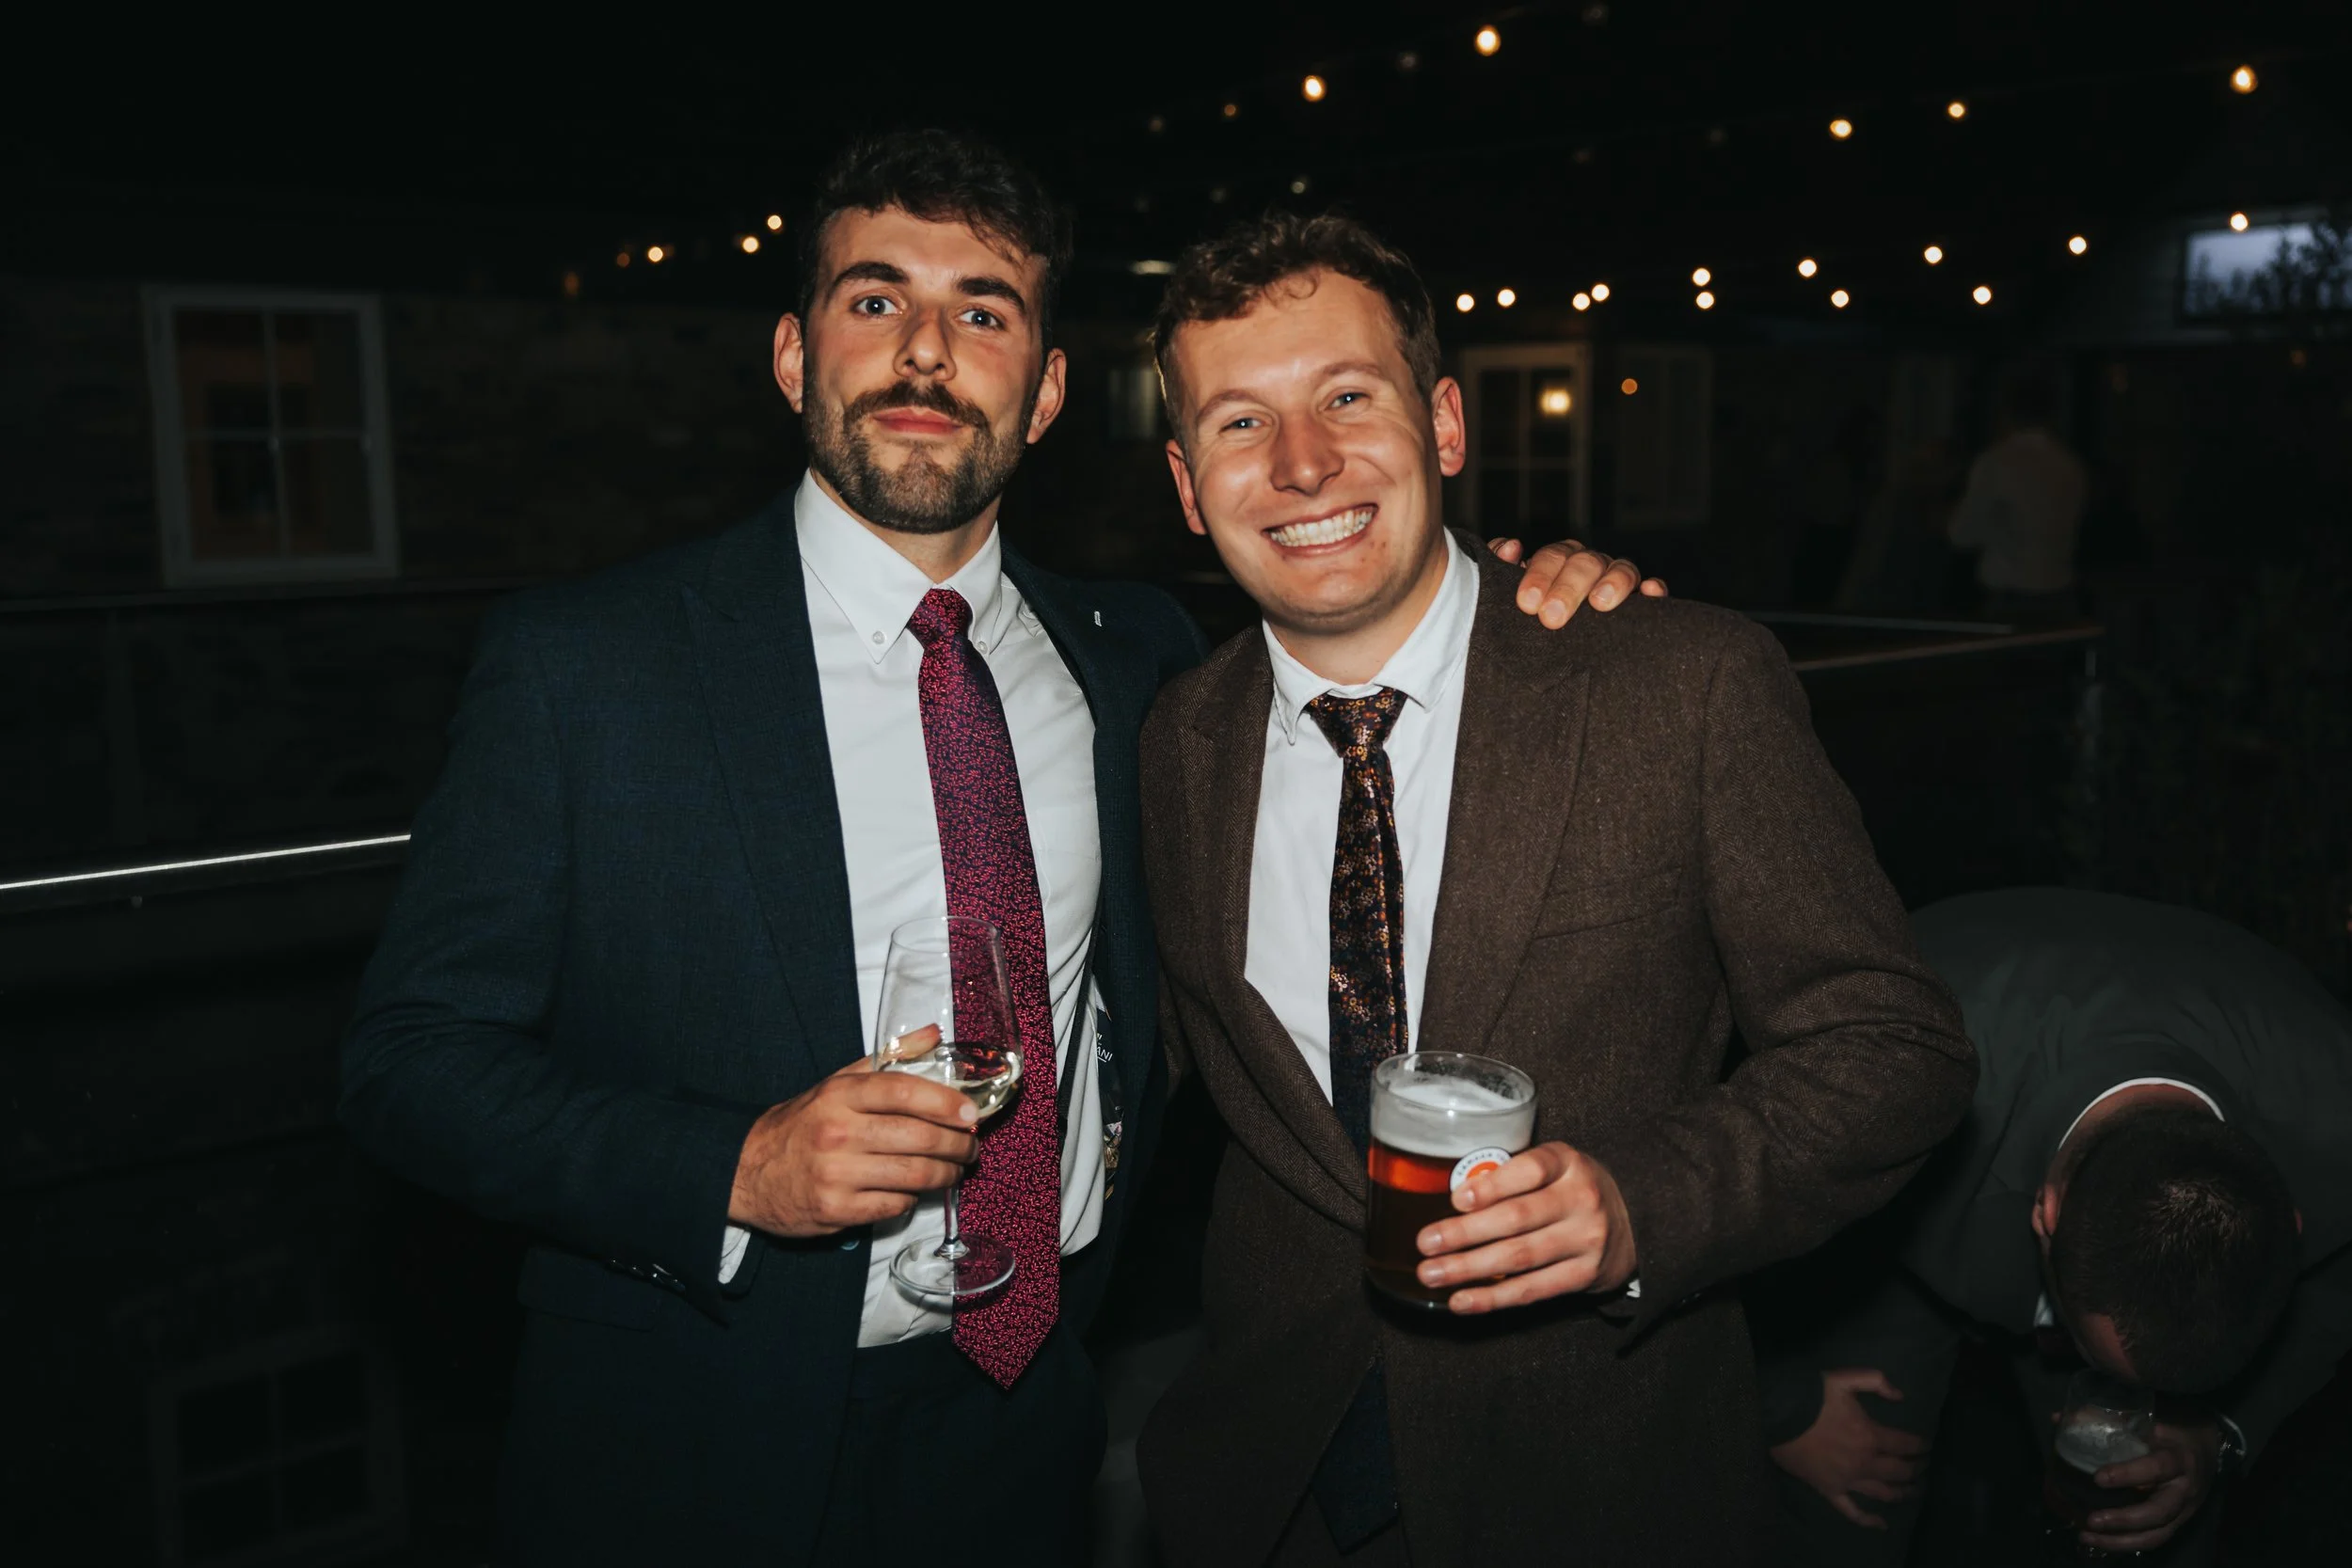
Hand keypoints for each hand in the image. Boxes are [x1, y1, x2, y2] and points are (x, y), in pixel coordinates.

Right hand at [728, 1052, 978, 1236]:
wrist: (745, 1171)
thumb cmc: (801, 1124)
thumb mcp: (837, 1083)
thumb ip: (888, 1058)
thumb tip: (934, 1035)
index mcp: (840, 1096)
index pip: (903, 1091)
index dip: (945, 1102)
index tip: (971, 1113)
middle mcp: (837, 1133)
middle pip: (917, 1138)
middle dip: (957, 1145)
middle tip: (971, 1146)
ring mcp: (836, 1174)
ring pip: (913, 1176)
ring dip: (946, 1175)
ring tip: (955, 1170)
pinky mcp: (835, 1210)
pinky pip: (893, 1206)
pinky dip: (912, 1199)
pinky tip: (915, 1191)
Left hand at [1411, 1140, 1635, 1312]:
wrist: (1637, 1222)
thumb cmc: (1573, 1189)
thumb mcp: (1556, 1167)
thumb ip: (1514, 1176)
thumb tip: (1453, 1198)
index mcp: (1568, 1163)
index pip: (1530, 1170)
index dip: (1493, 1186)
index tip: (1457, 1200)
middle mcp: (1581, 1200)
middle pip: (1517, 1218)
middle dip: (1465, 1233)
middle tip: (1425, 1242)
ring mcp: (1586, 1240)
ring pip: (1520, 1257)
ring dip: (1469, 1268)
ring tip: (1432, 1273)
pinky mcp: (1585, 1276)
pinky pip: (1532, 1290)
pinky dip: (1493, 1298)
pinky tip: (1461, 1301)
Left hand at [1487, 536, 1668, 626]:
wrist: (1551, 665)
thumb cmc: (1529, 624)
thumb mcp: (1511, 601)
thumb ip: (1499, 572)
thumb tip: (1509, 547)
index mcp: (1559, 561)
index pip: (1552, 556)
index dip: (1539, 575)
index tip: (1526, 603)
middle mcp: (1590, 567)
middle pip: (1585, 562)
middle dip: (1568, 587)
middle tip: (1552, 618)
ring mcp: (1618, 582)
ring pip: (1622, 569)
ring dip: (1613, 582)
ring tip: (1600, 603)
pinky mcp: (1644, 605)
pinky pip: (1654, 590)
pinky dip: (1653, 589)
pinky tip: (1650, 593)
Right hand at [1768, 1369, 1928, 1529]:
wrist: (1776, 1415)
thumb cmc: (1811, 1396)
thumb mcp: (1844, 1378)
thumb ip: (1876, 1381)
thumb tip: (1900, 1396)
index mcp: (1870, 1436)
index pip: (1906, 1445)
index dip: (1921, 1446)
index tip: (1928, 1446)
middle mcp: (1864, 1463)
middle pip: (1899, 1471)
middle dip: (1916, 1469)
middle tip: (1924, 1466)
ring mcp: (1847, 1480)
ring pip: (1883, 1493)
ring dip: (1902, 1493)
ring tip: (1913, 1491)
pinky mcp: (1830, 1490)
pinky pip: (1851, 1510)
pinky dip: (1868, 1520)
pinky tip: (1882, 1524)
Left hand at [2080, 1418, 2219, 1553]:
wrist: (2208, 1447)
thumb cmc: (2174, 1429)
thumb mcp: (2151, 1418)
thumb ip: (2110, 1418)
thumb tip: (2059, 1418)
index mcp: (2179, 1459)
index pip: (2157, 1468)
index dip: (2129, 1475)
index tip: (2099, 1477)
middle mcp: (2185, 1490)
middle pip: (2158, 1512)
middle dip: (2124, 1519)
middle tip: (2092, 1519)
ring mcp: (2183, 1511)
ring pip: (2156, 1534)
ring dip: (2120, 1540)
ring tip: (2087, 1536)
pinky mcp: (2177, 1523)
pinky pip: (2154, 1539)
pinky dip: (2126, 1544)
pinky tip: (2100, 1542)